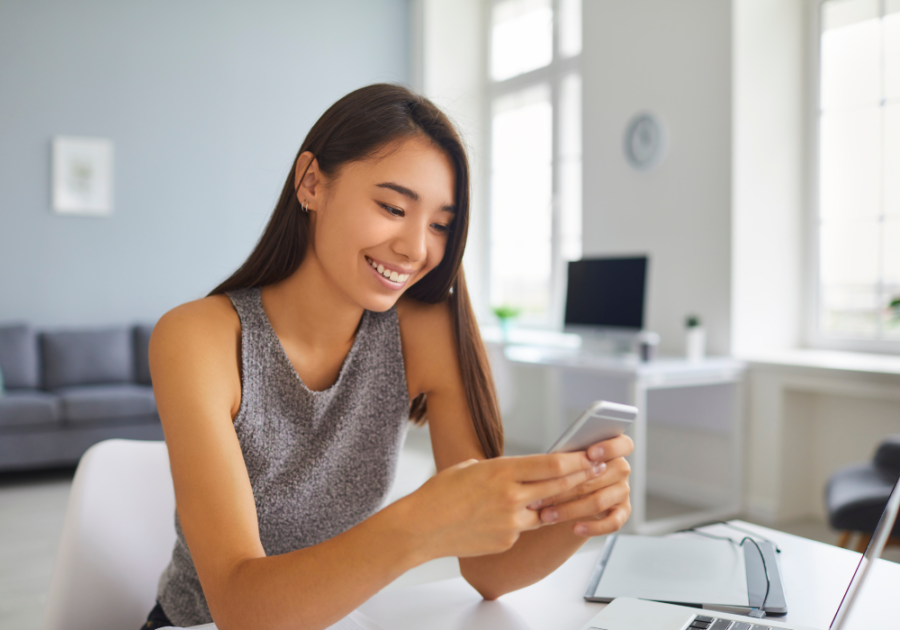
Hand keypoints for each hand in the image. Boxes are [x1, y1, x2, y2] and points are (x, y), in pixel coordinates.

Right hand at [397, 452, 607, 559]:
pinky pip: (524, 528)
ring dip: (557, 502)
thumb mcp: (471, 468)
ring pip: (546, 511)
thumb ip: (500, 469)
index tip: (591, 455)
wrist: (422, 527)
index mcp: (501, 471)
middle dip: (581, 478)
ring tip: (568, 494)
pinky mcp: (507, 540)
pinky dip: (524, 520)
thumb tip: (521, 471)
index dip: (576, 461)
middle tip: (598, 471)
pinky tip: (511, 515)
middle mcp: (510, 496)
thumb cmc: (441, 493)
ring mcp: (510, 522)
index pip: (551, 465)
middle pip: (558, 486)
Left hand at [531, 434, 633, 536]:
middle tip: (541, 493)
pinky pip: (613, 522)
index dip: (609, 448)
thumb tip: (553, 458)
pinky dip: (593, 527)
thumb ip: (568, 456)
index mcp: (613, 448)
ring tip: (546, 515)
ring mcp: (623, 490)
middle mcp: (621, 468)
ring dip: (569, 509)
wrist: (571, 495)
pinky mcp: (622, 512)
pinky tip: (575, 528)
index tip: (589, 454)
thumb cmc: (567, 470)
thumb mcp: (566, 459)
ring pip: (599, 501)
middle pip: (600, 476)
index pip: (624, 444)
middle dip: (566, 486)